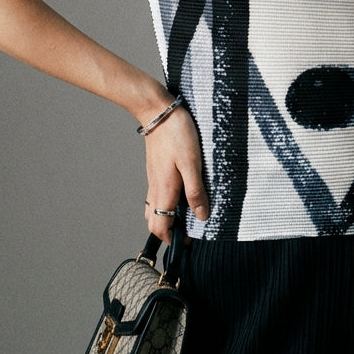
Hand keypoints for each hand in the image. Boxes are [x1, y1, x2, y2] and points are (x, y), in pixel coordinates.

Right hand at [142, 100, 209, 241]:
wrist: (159, 112)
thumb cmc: (177, 135)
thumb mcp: (192, 163)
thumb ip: (196, 191)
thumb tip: (201, 216)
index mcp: (164, 191)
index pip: (160, 227)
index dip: (172, 239)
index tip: (188, 241)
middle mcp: (155, 188)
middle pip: (154, 222)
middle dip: (167, 232)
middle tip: (188, 231)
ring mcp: (153, 179)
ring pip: (153, 209)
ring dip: (166, 217)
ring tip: (185, 215)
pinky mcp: (155, 170)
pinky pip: (156, 195)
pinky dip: (165, 203)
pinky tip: (180, 194)